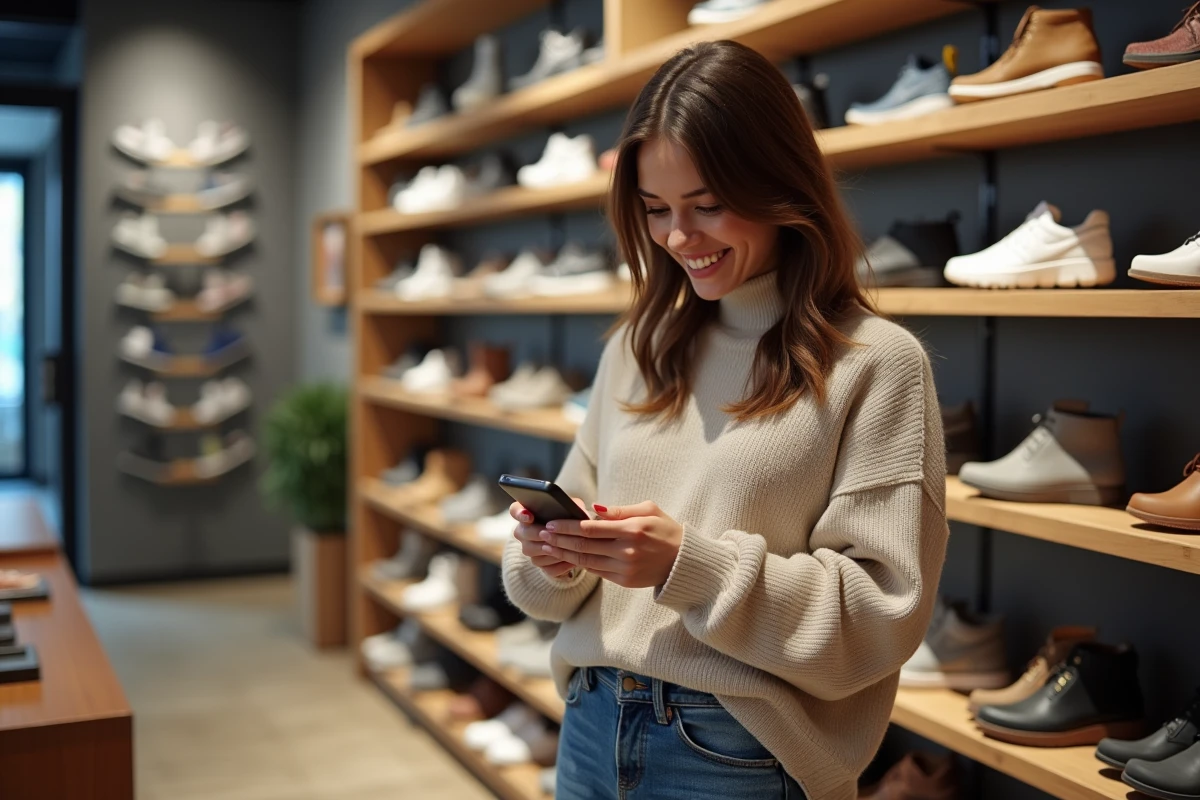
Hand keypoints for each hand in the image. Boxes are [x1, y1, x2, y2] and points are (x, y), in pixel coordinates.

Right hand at [510, 500, 579, 579]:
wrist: (576, 538)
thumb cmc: (571, 518)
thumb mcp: (572, 508)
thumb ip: (569, 506)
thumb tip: (572, 509)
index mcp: (527, 513)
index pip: (515, 510)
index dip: (520, 513)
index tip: (529, 516)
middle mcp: (523, 531)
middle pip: (522, 533)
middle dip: (537, 533)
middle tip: (550, 533)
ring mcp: (530, 549)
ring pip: (532, 551)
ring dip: (549, 549)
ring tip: (564, 547)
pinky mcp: (541, 563)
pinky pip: (546, 567)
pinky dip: (559, 565)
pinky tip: (570, 560)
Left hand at [537, 501, 682, 587]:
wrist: (683, 561)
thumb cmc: (665, 530)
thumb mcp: (648, 510)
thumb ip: (620, 510)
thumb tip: (594, 508)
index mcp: (632, 530)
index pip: (590, 528)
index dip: (567, 526)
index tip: (551, 523)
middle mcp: (626, 551)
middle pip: (584, 546)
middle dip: (559, 539)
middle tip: (542, 533)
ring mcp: (625, 568)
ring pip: (586, 560)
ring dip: (564, 553)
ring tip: (548, 546)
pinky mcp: (624, 581)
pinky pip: (596, 571)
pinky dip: (580, 563)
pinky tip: (568, 556)